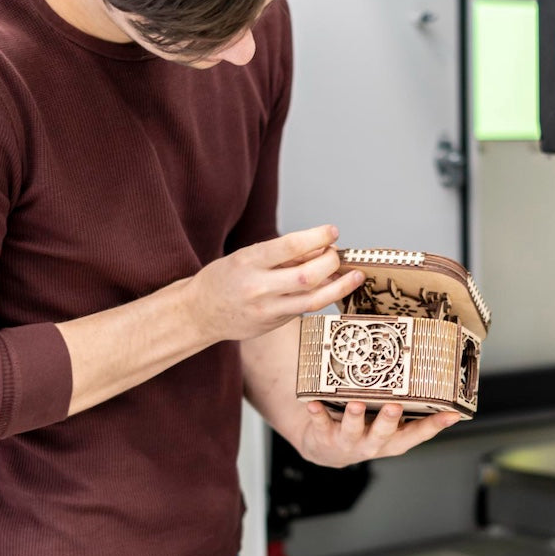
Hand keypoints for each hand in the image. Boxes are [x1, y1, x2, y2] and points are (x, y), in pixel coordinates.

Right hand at [188, 225, 363, 342]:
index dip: (317, 237)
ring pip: (313, 300)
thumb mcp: (247, 256)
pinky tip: (332, 287)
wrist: (199, 313)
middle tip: (337, 254)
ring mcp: (266, 310)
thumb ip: (283, 254)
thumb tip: (321, 248)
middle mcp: (258, 287)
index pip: (289, 246)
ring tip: (355, 276)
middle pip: (307, 276)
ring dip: (339, 286)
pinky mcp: (273, 324)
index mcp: (248, 261)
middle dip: (331, 263)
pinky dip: (322, 296)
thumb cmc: (225, 278)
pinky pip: (304, 309)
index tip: (332, 231)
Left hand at [298, 401, 459, 467]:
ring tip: (356, 405)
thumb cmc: (363, 428)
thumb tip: (428, 372)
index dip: (435, 426)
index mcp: (393, 439)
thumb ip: (404, 407)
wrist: (325, 449)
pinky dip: (317, 414)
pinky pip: (321, 424)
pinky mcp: (324, 437)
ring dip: (355, 418)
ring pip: (353, 431)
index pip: (418, 433)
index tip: (452, 414)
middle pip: (384, 434)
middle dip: (388, 421)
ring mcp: (348, 442)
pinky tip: (314, 404)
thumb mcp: (386, 424)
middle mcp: (373, 444)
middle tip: (394, 407)